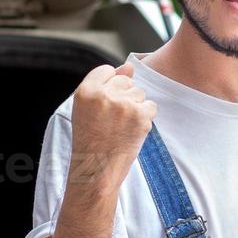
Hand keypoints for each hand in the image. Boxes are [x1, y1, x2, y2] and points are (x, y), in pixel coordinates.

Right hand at [68, 61, 156, 194]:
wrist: (96, 171)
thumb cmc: (90, 140)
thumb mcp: (87, 109)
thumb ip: (105, 84)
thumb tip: (129, 66)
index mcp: (85, 91)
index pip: (107, 71)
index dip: (109, 87)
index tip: (105, 106)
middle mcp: (104, 95)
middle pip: (126, 82)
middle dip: (123, 97)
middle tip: (113, 121)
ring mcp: (124, 105)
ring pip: (140, 94)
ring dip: (135, 108)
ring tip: (121, 127)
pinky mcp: (140, 116)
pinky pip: (151, 106)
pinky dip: (145, 118)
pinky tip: (132, 131)